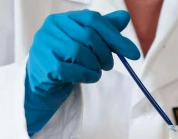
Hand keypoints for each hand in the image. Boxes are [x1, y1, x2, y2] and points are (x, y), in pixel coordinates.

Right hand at [25, 10, 139, 135]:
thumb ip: (104, 31)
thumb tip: (124, 17)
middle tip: (108, 66)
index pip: (93, 19)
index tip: (133, 53)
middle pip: (89, 36)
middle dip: (105, 54)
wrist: (44, 83)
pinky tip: (88, 78)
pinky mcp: (45, 66)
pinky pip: (72, 70)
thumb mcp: (86, 44)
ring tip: (95, 72)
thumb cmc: (67, 60)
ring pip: (80, 53)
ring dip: (95, 66)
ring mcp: (45, 46)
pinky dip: (86, 75)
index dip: (115, 36)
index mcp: (63, 18)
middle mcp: (52, 27)